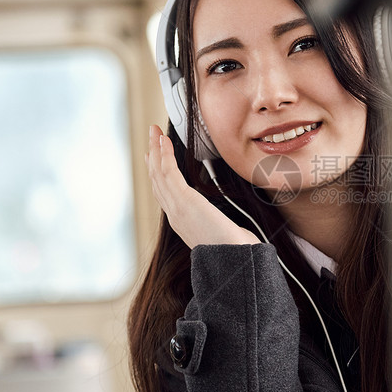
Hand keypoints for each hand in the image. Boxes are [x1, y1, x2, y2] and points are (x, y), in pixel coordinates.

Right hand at [145, 125, 259, 246]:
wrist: (235, 259)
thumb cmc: (236, 251)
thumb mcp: (228, 236)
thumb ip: (227, 229)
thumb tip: (239, 230)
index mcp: (184, 223)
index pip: (165, 194)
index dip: (158, 174)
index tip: (155, 159)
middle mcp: (175, 215)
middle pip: (157, 181)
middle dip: (153, 157)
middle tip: (152, 138)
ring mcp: (176, 208)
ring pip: (159, 174)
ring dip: (156, 150)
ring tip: (155, 132)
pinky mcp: (183, 201)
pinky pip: (168, 173)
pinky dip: (164, 155)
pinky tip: (164, 141)